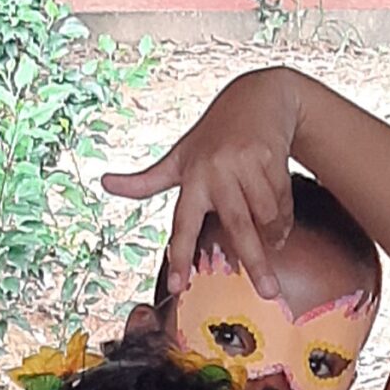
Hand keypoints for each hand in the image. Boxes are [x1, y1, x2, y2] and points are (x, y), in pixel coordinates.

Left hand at [101, 68, 309, 297]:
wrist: (257, 97)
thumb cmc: (213, 135)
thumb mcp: (178, 157)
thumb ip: (147, 181)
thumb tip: (105, 182)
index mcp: (191, 177)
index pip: (182, 224)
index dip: (179, 256)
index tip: (178, 286)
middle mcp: (217, 171)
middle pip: (237, 225)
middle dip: (254, 261)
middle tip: (267, 292)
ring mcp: (246, 164)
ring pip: (266, 216)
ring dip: (272, 236)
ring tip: (273, 245)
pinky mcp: (272, 158)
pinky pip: (282, 202)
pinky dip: (283, 219)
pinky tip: (278, 224)